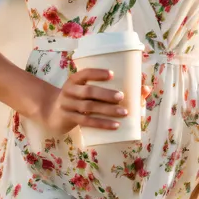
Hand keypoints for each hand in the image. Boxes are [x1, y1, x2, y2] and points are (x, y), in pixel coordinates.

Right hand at [34, 70, 152, 137]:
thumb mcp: (88, 90)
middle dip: (106, 94)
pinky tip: (114, 126)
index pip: (85, 73)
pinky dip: (101, 124)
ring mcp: (67, 105)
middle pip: (88, 91)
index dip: (97, 72)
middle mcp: (69, 90)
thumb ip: (113, 88)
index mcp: (75, 80)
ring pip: (88, 107)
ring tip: (124, 113)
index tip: (112, 74)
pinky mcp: (68, 119)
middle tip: (122, 97)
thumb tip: (145, 89)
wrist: (52, 113)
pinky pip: (86, 122)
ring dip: (107, 110)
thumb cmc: (80, 98)